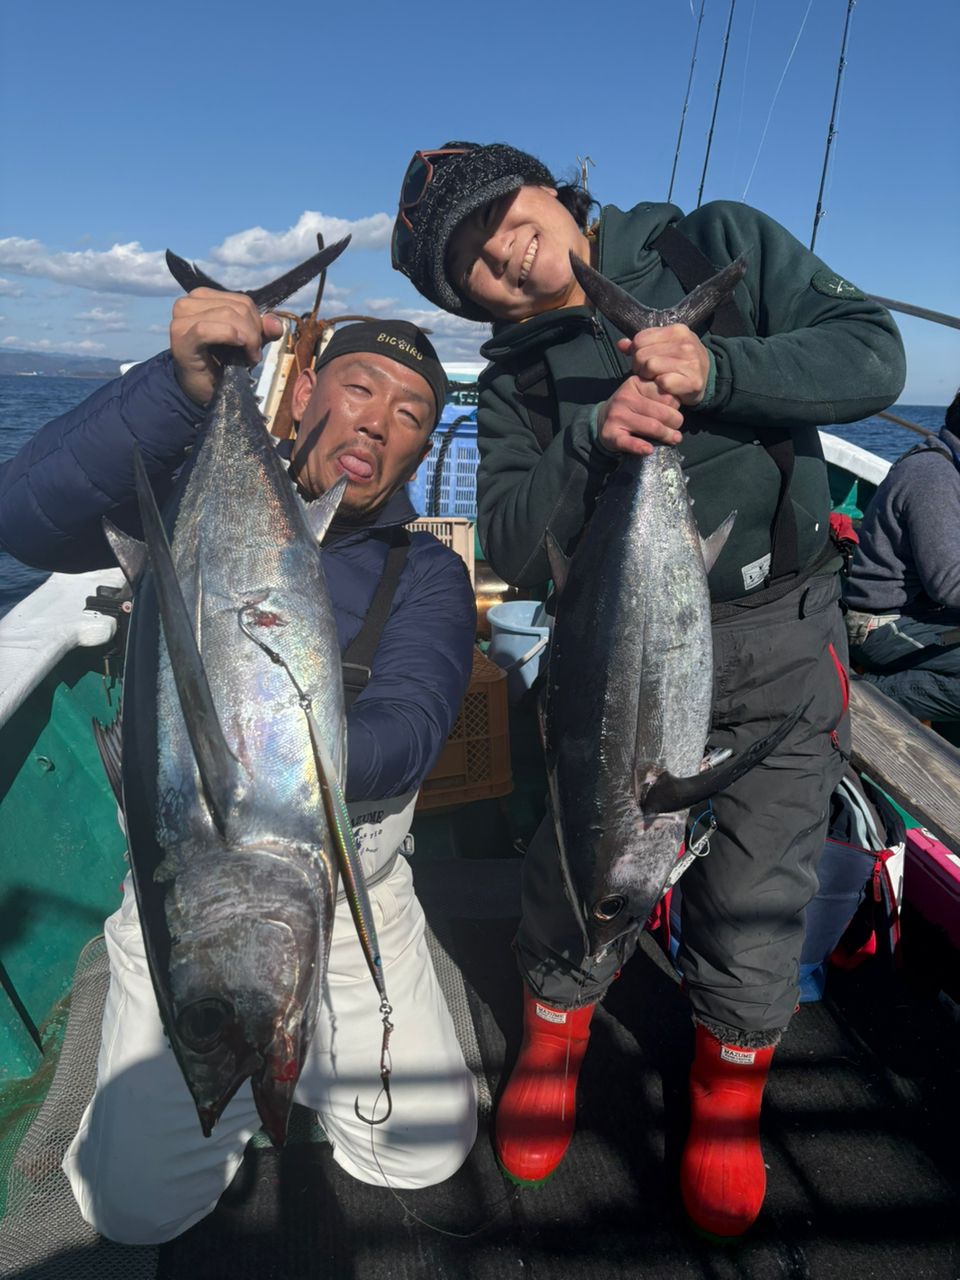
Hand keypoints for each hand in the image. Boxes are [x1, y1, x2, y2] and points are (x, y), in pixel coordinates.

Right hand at [170, 289, 284, 406]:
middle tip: (252, 355)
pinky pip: (206, 328)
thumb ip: (262, 329)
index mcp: (203, 298)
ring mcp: (181, 318)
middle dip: (253, 332)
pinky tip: (236, 351)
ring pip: (227, 314)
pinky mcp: (180, 336)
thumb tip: (276, 323)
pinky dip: (228, 337)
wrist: (203, 391)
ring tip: (245, 359)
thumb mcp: (247, 342)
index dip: (257, 322)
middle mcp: (188, 302)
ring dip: (245, 339)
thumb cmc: (221, 364)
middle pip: (237, 307)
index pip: (242, 300)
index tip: (256, 345)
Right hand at [596, 376, 683, 456]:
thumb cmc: (630, 407)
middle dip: (675, 422)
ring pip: (652, 427)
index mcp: (636, 384)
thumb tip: (682, 403)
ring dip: (667, 436)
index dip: (676, 406)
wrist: (601, 421)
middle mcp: (625, 398)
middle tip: (677, 428)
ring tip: (674, 439)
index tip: (676, 412)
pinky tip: (649, 450)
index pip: (666, 394)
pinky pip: (629, 442)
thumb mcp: (642, 393)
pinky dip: (640, 447)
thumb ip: (660, 394)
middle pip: (661, 412)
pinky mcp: (611, 435)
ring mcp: (617, 416)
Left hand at [616, 323, 709, 405]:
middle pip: (642, 354)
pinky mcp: (693, 381)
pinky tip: (664, 387)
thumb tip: (621, 344)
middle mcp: (685, 343)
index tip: (643, 362)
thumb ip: (641, 345)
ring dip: (648, 377)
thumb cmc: (681, 362)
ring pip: (650, 366)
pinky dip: (660, 386)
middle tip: (648, 374)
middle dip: (640, 367)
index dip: (636, 353)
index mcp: (677, 331)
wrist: (707, 379)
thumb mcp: (663, 347)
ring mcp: (691, 362)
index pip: (639, 339)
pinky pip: (664, 382)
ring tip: (655, 379)